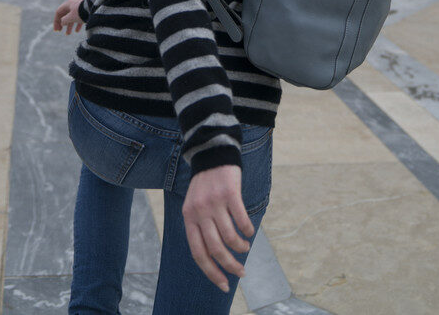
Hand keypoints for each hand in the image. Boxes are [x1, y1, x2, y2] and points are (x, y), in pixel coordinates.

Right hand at [53, 0, 84, 34]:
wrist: (94, 9)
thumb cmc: (81, 12)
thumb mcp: (70, 17)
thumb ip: (64, 20)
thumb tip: (62, 23)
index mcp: (68, 4)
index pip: (58, 12)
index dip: (56, 21)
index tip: (56, 30)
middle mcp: (73, 5)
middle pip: (65, 15)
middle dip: (62, 23)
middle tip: (60, 31)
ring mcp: (79, 8)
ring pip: (72, 18)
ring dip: (69, 26)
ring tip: (68, 34)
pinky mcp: (85, 11)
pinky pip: (79, 18)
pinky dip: (77, 25)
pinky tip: (77, 31)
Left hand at [182, 164, 253, 292]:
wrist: (211, 154)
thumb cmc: (204, 186)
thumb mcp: (194, 206)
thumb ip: (200, 228)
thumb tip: (214, 258)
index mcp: (189, 218)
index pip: (198, 253)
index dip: (211, 272)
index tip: (224, 284)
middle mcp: (200, 212)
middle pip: (215, 249)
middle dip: (230, 266)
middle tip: (241, 272)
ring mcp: (214, 202)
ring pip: (230, 237)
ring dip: (240, 247)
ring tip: (245, 247)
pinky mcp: (229, 193)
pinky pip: (241, 220)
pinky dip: (247, 230)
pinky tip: (249, 231)